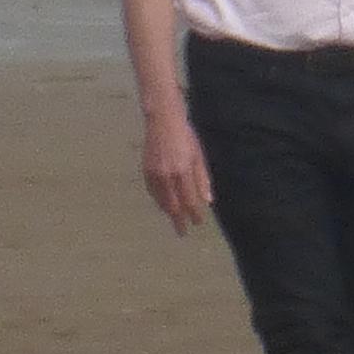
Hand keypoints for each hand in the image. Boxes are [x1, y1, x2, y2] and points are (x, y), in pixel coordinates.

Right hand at [140, 108, 212, 234]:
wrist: (162, 121)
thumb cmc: (185, 136)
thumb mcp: (198, 156)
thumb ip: (202, 179)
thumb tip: (207, 201)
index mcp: (183, 171)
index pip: (190, 201)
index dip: (194, 214)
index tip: (198, 223)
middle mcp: (167, 176)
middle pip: (173, 205)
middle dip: (179, 220)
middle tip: (183, 231)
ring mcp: (154, 174)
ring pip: (161, 201)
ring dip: (168, 212)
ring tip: (175, 219)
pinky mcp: (146, 171)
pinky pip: (153, 192)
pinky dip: (159, 201)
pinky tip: (164, 205)